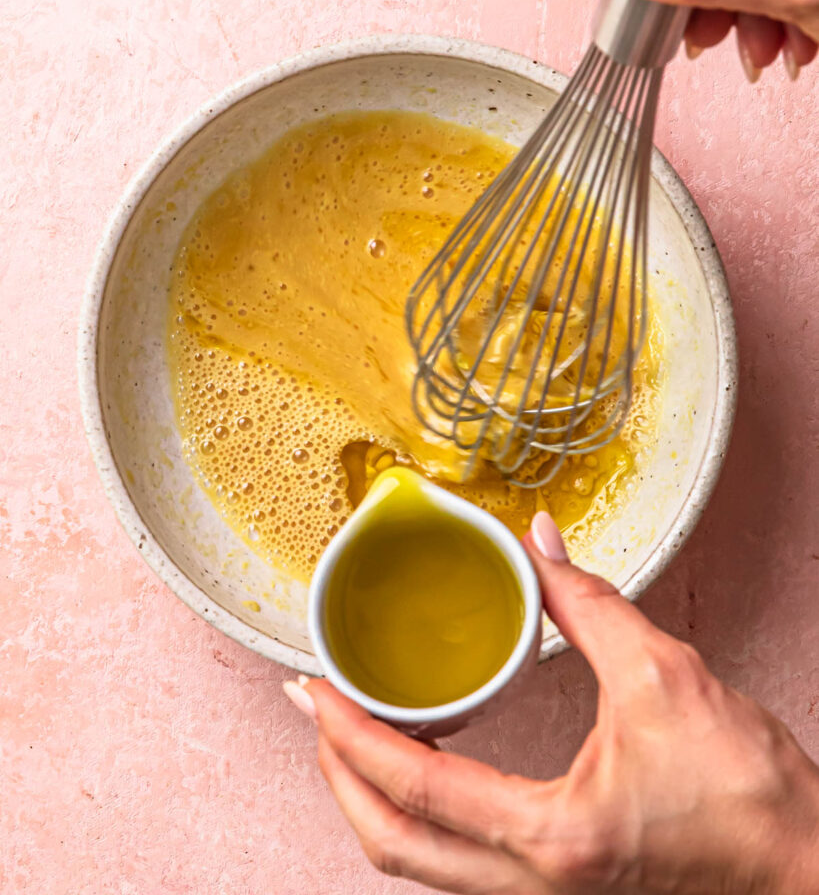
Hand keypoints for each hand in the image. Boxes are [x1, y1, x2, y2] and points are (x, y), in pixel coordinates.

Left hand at [285, 512, 818, 893]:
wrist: (799, 864)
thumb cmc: (746, 790)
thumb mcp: (665, 675)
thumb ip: (588, 603)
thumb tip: (540, 544)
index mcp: (551, 834)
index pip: (415, 788)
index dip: (350, 735)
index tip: (314, 689)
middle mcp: (533, 883)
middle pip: (392, 847)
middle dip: (339, 775)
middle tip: (317, 707)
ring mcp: (541, 894)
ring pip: (418, 863)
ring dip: (373, 796)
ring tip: (355, 725)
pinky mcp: (555, 884)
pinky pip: (455, 859)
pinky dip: (419, 809)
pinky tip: (423, 754)